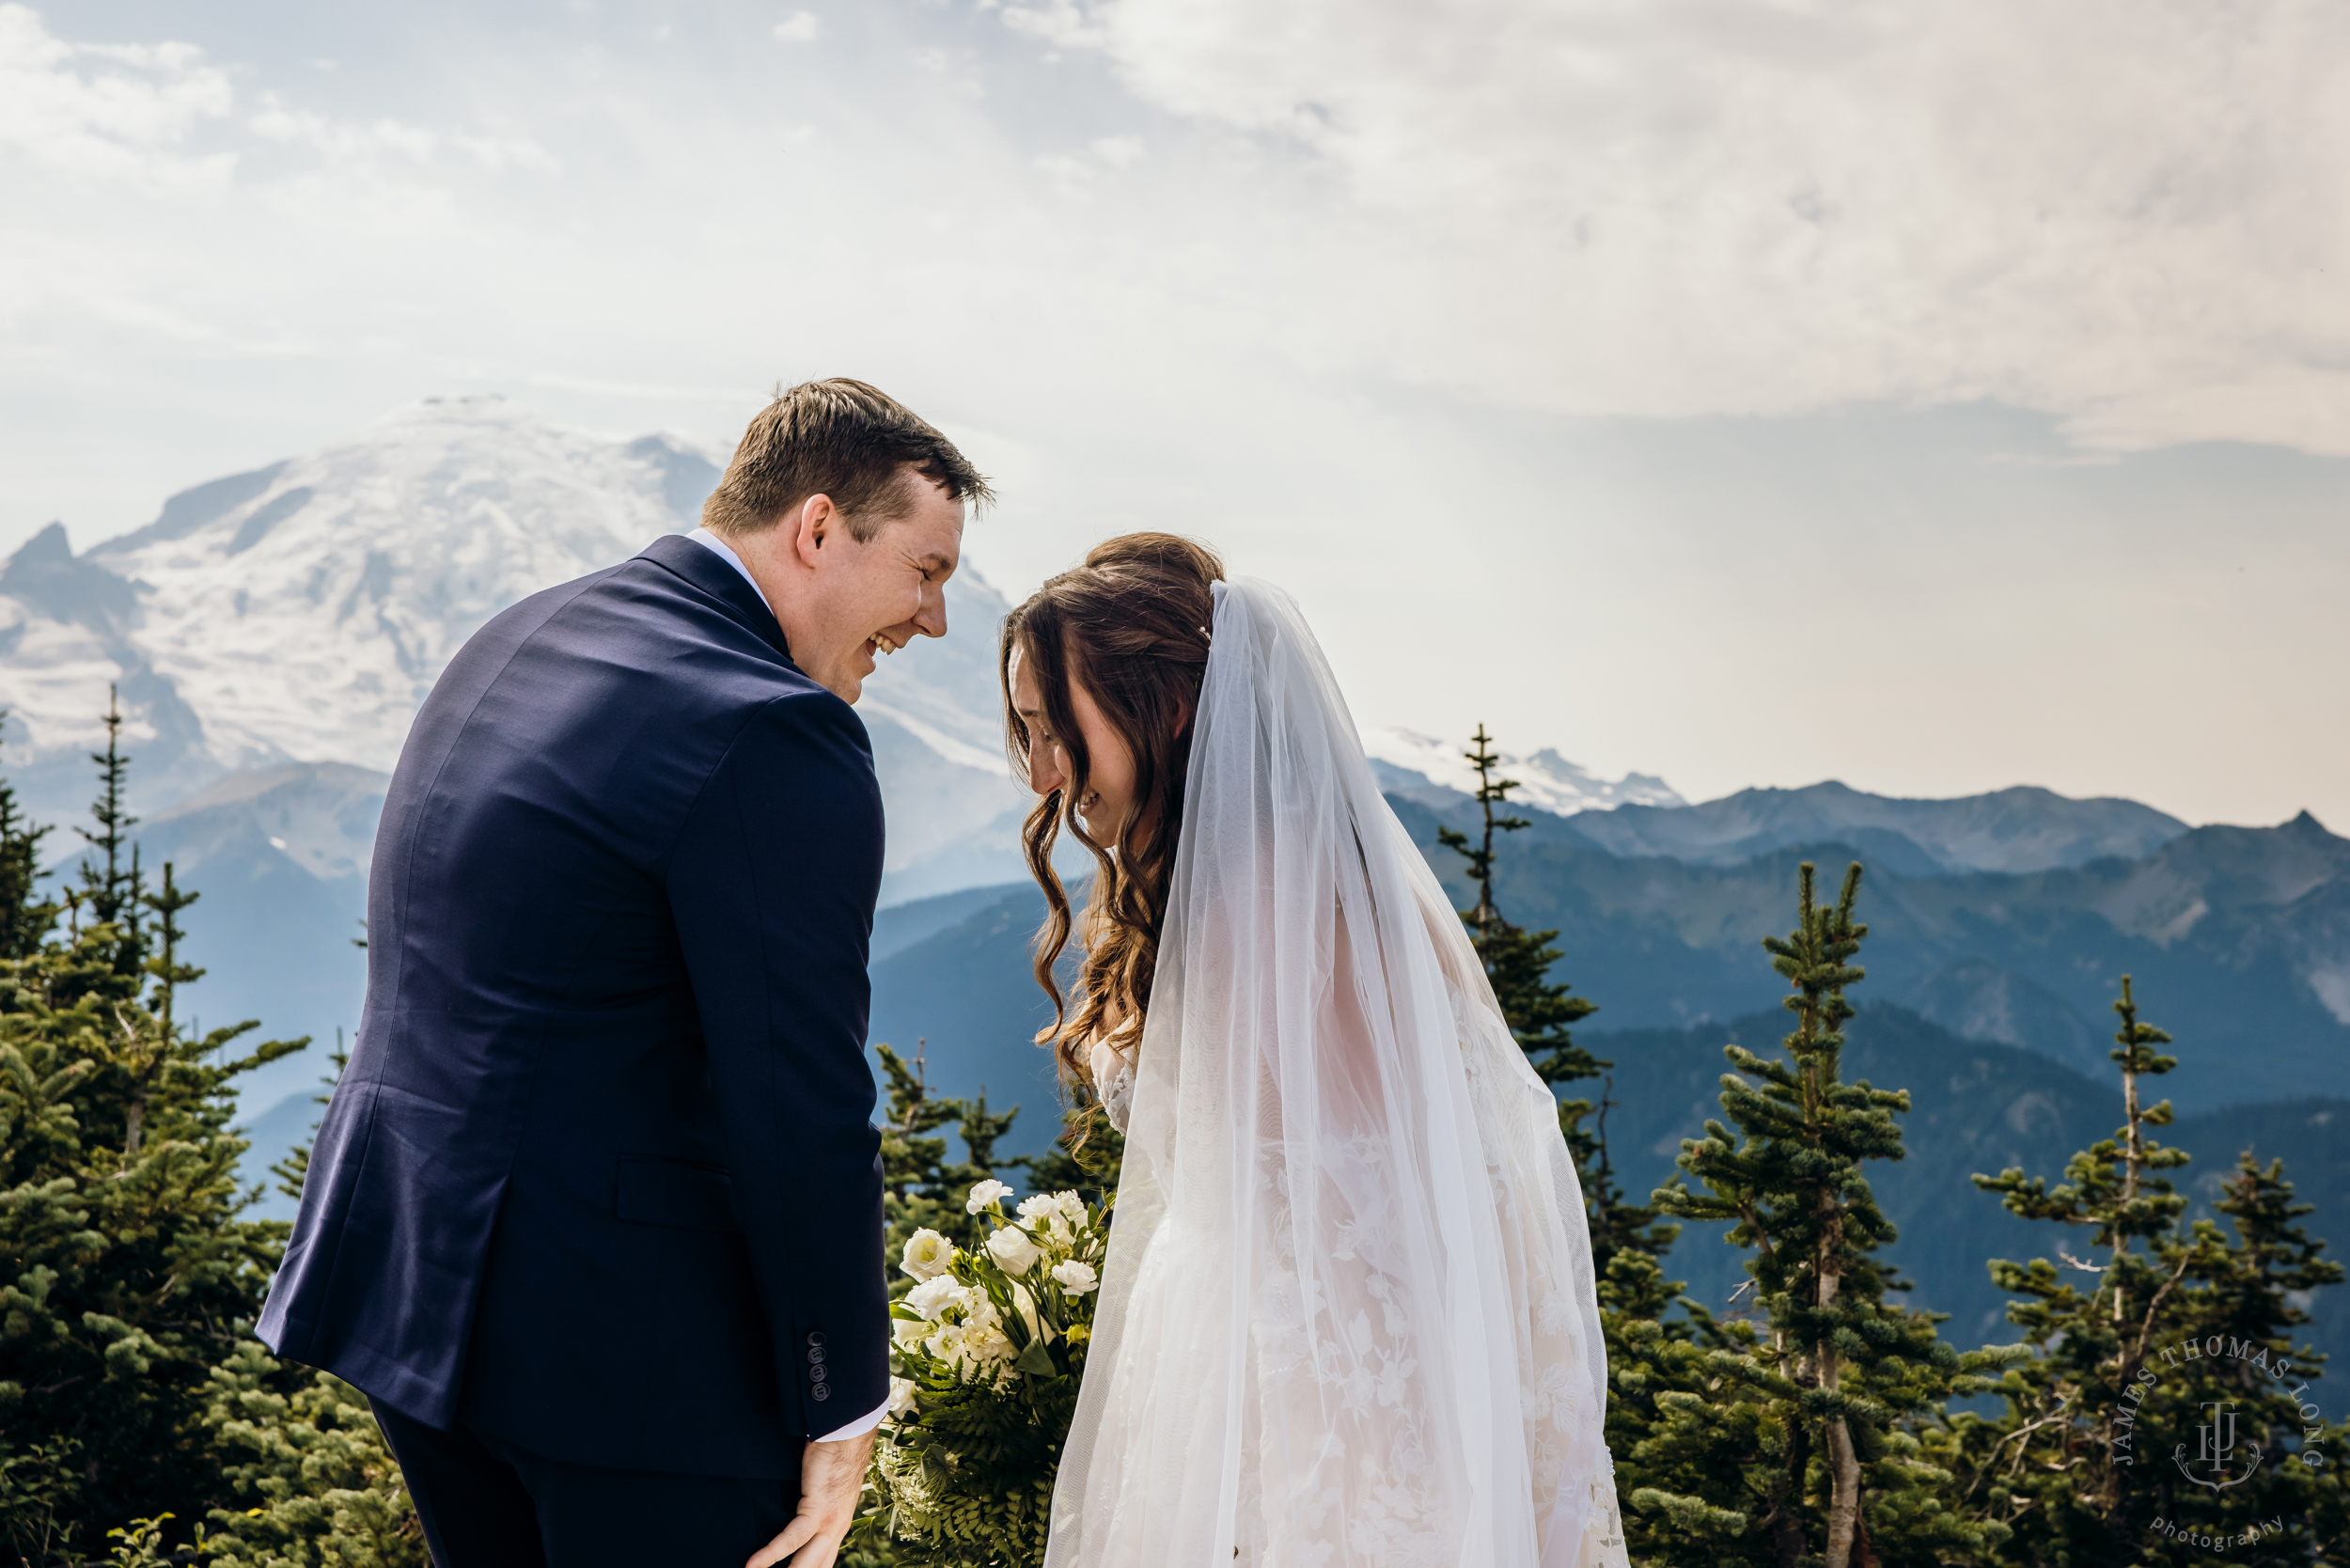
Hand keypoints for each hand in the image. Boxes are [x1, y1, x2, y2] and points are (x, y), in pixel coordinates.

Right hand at [746, 1428, 875, 1567]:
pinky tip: (752, 1565)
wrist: (848, 1434)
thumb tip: (793, 1512)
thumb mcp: (823, 1489)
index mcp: (839, 1525)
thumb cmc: (833, 1454)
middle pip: (815, 1567)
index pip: (823, 1562)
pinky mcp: (818, 1510)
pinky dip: (770, 1553)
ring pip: (805, 1563)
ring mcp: (830, 1522)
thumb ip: (813, 1506)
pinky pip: (791, 1539)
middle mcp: (837, 1529)